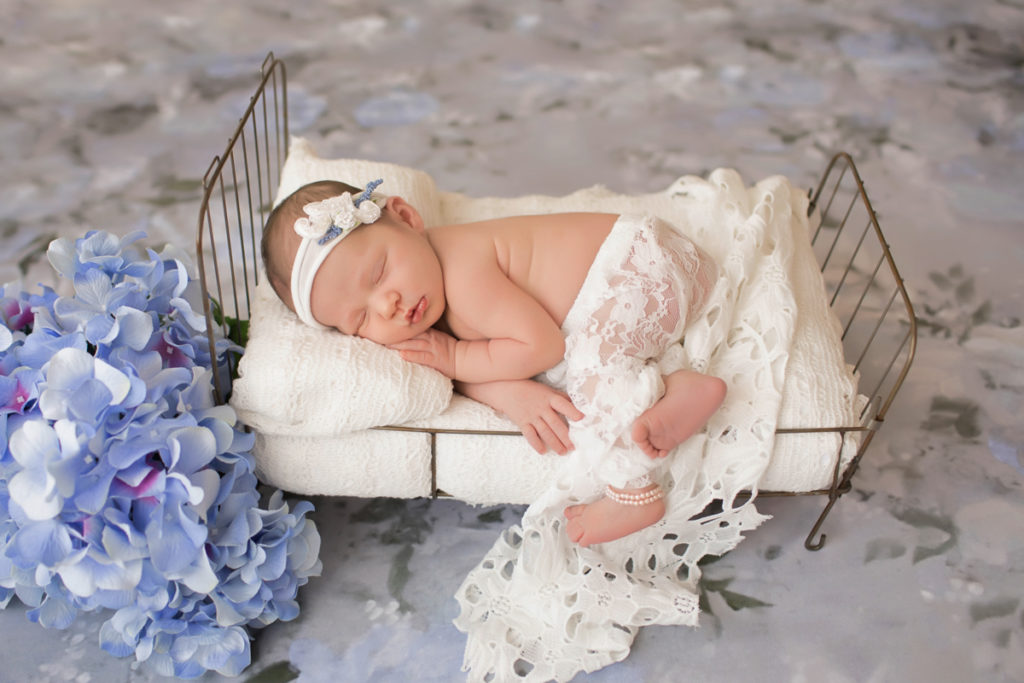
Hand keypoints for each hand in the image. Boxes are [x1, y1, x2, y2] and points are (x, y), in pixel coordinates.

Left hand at [389, 328, 457, 377]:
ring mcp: (432, 349)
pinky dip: (412, 355)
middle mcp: (430, 338)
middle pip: (410, 335)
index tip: (385, 326)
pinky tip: (403, 355)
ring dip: (399, 345)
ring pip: (414, 344)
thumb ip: (425, 333)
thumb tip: (408, 332)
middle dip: (394, 336)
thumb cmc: (449, 349)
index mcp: (429, 332)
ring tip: (386, 345)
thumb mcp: (437, 337)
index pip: (412, 327)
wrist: (463, 358)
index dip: (398, 327)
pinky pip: (422, 357)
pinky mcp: (435, 359)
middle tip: (380, 336)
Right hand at [458, 379, 583, 454]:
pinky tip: (543, 451)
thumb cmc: (530, 390)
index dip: (572, 411)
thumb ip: (560, 398)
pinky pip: (530, 435)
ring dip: (554, 443)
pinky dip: (536, 444)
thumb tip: (577, 404)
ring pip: (544, 432)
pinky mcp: (522, 422)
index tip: (581, 418)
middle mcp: (541, 408)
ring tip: (563, 452)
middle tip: (573, 447)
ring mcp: (531, 416)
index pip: (562, 404)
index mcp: (549, 398)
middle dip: (565, 437)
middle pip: (555, 424)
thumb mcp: (547, 390)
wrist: (507, 390)